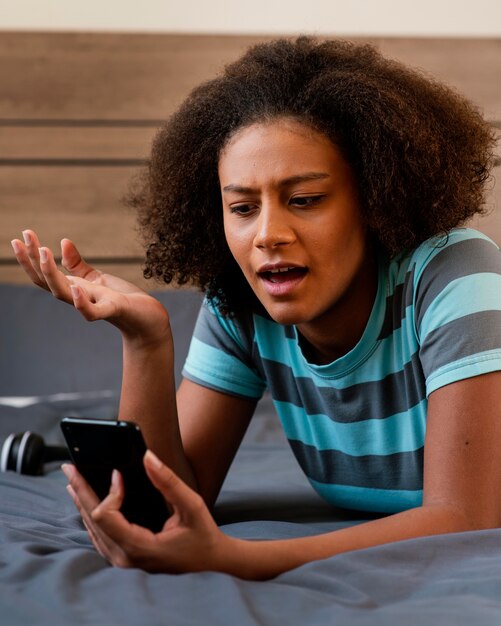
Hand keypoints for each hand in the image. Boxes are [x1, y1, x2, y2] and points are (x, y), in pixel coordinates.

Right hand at [11, 230, 169, 343]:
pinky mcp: (112, 311)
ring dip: (51, 274)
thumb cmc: (121, 299)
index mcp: (73, 288)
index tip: (20, 236)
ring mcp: (93, 305)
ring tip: (44, 252)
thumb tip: (63, 242)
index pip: (44, 275)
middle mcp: (78, 298)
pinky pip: (92, 312)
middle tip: (21, 239)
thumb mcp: (96, 277)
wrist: (147, 319)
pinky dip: (82, 304)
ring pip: (64, 294)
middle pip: (47, 282)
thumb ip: (77, 264)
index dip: (30, 258)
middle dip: (32, 262)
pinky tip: (77, 289)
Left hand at [62, 451, 232, 573]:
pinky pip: (99, 536)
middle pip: (92, 520)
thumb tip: (147, 456)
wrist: (210, 561)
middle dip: (80, 490)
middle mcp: (126, 558)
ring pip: (92, 529)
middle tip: (70, 467)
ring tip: (73, 481)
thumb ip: (168, 481)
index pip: (106, 517)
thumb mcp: (192, 505)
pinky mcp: (124, 558)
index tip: (118, 472)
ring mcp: (123, 561)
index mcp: (139, 547)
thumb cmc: (203, 535)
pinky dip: (91, 515)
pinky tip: (86, 502)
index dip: (109, 492)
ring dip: (82, 502)